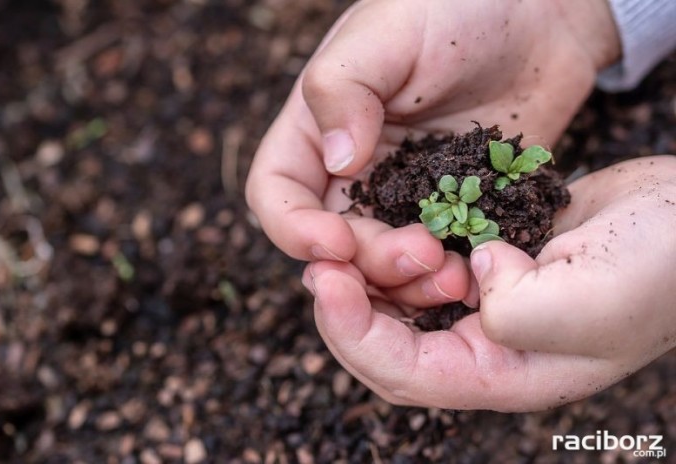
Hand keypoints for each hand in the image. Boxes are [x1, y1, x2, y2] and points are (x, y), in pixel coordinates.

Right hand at [247, 0, 619, 307]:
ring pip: (385, 263)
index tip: (336, 243)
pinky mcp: (455, 209)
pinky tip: (477, 273)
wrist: (540, 14)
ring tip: (453, 274)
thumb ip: (344, 89)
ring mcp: (406, 195)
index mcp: (318, 130)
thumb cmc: (456, 6)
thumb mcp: (388, 32)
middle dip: (368, 262)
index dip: (294, 230)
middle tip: (420, 255)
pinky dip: (450, 275)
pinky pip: (441, 256)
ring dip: (409, 282)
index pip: (277, 194)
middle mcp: (355, 171)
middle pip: (335, 243)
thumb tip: (336, 163)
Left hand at [303, 156, 675, 410]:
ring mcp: (487, 305)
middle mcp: (488, 348)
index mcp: (504, 374)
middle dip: (347, 309)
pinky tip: (387, 227)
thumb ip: (514, 309)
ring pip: (402, 307)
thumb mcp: (586, 303)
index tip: (325, 281)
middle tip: (318, 262)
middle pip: (389, 345)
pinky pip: (427, 268)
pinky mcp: (490, 264)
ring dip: (370, 279)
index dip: (354, 333)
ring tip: (344, 244)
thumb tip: (472, 275)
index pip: (404, 372)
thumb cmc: (657, 269)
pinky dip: (400, 252)